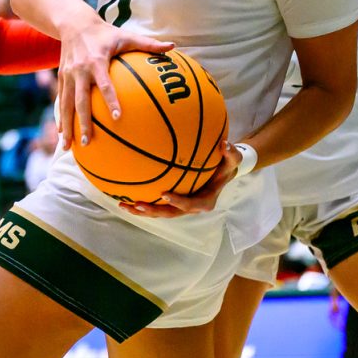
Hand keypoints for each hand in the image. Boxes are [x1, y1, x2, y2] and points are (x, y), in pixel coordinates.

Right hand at [57, 20, 173, 148]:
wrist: (74, 23)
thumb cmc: (105, 32)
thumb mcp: (126, 35)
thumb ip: (148, 43)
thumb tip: (173, 47)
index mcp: (97, 61)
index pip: (105, 84)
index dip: (110, 100)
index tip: (117, 118)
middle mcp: (80, 70)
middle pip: (80, 100)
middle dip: (83, 122)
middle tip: (89, 141)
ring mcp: (68, 75)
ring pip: (66, 104)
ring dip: (67, 126)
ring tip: (68, 147)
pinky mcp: (61, 77)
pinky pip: (61, 101)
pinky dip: (61, 118)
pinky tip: (63, 134)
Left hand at [120, 141, 239, 217]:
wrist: (222, 172)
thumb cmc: (226, 166)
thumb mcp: (233, 159)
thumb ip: (231, 153)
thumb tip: (224, 144)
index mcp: (205, 201)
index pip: (191, 205)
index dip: (178, 202)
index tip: (164, 194)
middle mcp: (191, 207)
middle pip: (170, 213)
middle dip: (153, 211)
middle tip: (137, 205)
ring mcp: (180, 205)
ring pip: (160, 212)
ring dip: (142, 211)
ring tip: (124, 205)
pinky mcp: (173, 201)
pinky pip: (156, 204)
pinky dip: (142, 202)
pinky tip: (125, 196)